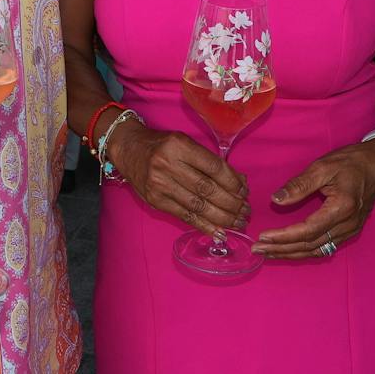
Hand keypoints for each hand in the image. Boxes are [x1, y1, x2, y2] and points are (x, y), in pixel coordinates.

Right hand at [106, 120, 249, 236]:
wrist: (128, 149)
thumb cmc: (161, 145)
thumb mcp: (185, 143)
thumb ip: (210, 161)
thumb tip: (239, 182)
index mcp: (179, 146)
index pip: (213, 167)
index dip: (233, 182)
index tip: (244, 191)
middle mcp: (168, 165)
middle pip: (207, 189)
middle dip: (231, 203)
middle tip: (246, 210)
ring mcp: (160, 185)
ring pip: (198, 206)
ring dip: (222, 218)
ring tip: (238, 222)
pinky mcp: (155, 201)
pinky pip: (185, 216)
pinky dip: (204, 226)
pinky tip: (219, 232)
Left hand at [252, 137, 374, 259]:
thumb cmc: (352, 162)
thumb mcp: (323, 167)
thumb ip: (299, 185)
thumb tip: (276, 200)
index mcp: (341, 208)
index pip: (308, 230)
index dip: (284, 236)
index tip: (263, 237)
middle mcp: (347, 225)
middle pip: (310, 245)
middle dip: (282, 249)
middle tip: (258, 249)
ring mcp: (350, 231)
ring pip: (317, 250)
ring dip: (291, 253)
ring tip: (269, 253)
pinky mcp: (349, 231)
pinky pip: (324, 247)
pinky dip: (305, 251)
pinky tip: (289, 250)